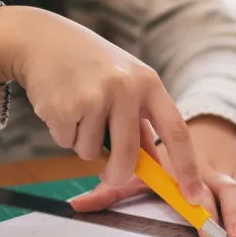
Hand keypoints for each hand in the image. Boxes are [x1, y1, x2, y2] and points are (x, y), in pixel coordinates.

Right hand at [0, 5, 201, 202]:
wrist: (42, 39)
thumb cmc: (91, 65)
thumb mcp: (125, 82)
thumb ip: (140, 121)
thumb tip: (156, 165)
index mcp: (148, 83)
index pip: (177, 132)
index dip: (188, 168)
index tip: (193, 196)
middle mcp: (125, 88)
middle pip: (129, 155)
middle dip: (118, 174)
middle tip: (110, 177)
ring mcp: (95, 97)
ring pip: (91, 152)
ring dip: (82, 142)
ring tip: (77, 110)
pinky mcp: (65, 107)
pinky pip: (67, 143)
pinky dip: (63, 133)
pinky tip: (61, 105)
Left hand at [70, 116, 235, 236]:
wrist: (206, 122)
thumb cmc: (168, 148)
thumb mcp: (144, 166)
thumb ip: (113, 187)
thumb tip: (78, 204)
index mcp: (191, 161)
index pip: (197, 179)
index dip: (199, 198)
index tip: (200, 219)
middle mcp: (217, 167)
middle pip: (229, 189)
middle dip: (234, 214)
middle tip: (235, 236)